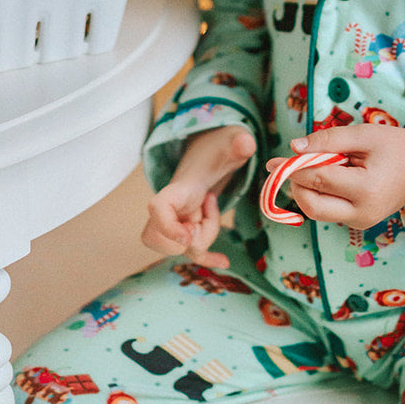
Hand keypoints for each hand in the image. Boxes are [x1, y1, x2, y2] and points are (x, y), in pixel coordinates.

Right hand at [142, 125, 254, 268]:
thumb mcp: (231, 142)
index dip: (167, 227)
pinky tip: (223, 261)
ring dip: (205, 236)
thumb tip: (246, 143)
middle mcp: (169, 206)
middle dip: (194, 236)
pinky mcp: (186, 228)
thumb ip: (239, 142)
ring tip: (211, 206)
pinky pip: (190, 252)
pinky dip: (206, 258)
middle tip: (207, 207)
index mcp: (178, 187)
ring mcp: (176, 220)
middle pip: (167, 240)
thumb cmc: (219, 148)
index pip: (157, 209)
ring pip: (183, 247)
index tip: (187, 235)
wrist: (211, 152)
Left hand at [265, 124, 404, 230]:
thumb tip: (294, 147)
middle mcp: (362, 213)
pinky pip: (328, 211)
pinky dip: (320, 195)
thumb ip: (328, 140)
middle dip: (296, 185)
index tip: (272, 161)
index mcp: (366, 189)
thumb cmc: (395, 146)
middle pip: (312, 206)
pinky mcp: (359, 224)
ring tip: (319, 165)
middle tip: (290, 164)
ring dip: (307, 190)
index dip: (292, 169)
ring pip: (317, 211)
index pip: (317, 180)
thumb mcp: (363, 134)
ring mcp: (361, 222)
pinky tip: (329, 176)